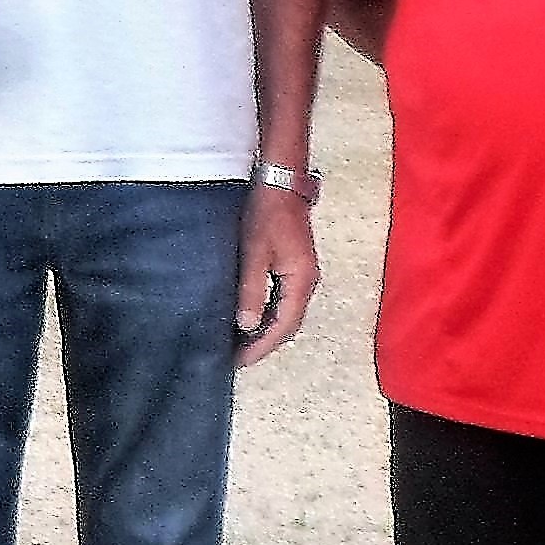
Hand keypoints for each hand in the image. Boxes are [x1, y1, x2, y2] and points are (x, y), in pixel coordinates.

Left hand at [231, 185, 319, 368]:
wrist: (280, 183)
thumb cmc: (266, 215)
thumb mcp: (254, 254)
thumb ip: (252, 291)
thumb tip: (247, 326)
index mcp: (301, 281)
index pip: (284, 325)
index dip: (262, 346)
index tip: (240, 361)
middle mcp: (306, 282)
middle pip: (288, 323)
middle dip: (264, 342)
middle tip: (237, 358)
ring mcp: (302, 274)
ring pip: (286, 313)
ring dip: (266, 329)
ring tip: (240, 343)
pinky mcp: (294, 267)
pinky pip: (283, 300)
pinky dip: (268, 313)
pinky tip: (249, 316)